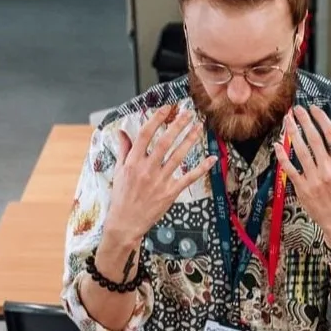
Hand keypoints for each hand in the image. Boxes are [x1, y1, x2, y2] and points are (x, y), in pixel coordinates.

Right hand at [103, 104, 213, 252]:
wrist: (125, 222)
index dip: (156, 119)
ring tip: (199, 127)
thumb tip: (122, 132)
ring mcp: (160, 181)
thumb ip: (123, 150)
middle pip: (164, 142)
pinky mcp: (170, 193)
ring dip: (190, 140)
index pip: (145, 135)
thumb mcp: (118, 171)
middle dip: (177, 125)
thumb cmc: (121, 197)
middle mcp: (147, 169)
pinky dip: (201, 168)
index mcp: (133, 162)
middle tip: (188, 112)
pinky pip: (188, 178)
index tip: (166, 108)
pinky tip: (211, 159)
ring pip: (178, 156)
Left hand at [278, 105, 330, 246]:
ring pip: (301, 151)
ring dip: (292, 133)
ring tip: (287, 120)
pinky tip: (278, 144)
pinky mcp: (302, 187)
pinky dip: (283, 156)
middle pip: (314, 140)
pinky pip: (290, 169)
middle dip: (304, 121)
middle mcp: (328, 169)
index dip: (321, 119)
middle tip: (296, 108)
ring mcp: (314, 178)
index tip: (313, 108)